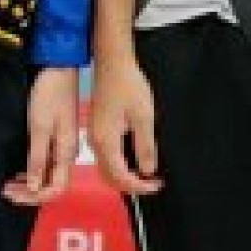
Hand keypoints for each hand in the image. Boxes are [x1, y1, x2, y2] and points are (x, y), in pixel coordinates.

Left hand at [3, 67, 80, 207]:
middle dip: (28, 193)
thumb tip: (33, 187)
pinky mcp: (56, 138)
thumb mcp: (39, 128)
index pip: (54, 189)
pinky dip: (31, 171)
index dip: (33, 197)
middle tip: (5, 191)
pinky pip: (46, 163)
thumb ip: (37, 158)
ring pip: (47, 175)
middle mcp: (67, 154)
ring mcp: (62, 146)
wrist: (59, 69)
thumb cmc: (49, 95)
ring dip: (28, 183)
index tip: (12, 195)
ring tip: (8, 184)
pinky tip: (18, 172)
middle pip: (51, 185)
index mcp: (67, 153)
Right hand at [87, 53, 161, 197]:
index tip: (156, 185)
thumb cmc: (129, 86)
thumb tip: (147, 171)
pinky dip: (119, 166)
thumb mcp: (144, 117)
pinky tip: (133, 162)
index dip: (139, 186)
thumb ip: (145, 147)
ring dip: (124, 177)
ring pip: (106, 168)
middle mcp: (95, 143)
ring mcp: (94, 136)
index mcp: (106, 141)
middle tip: (152, 184)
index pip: (120, 176)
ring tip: (145, 176)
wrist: (113, 65)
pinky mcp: (97, 130)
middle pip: (109, 177)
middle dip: (130, 186)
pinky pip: (105, 157)